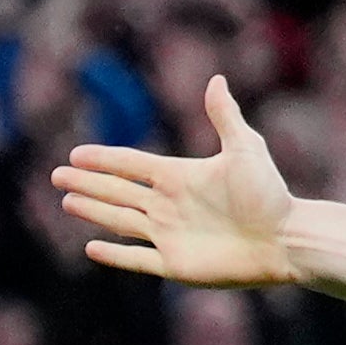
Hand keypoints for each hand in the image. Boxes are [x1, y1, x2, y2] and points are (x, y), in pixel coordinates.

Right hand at [52, 75, 300, 288]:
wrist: (288, 240)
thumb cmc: (270, 195)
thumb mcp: (246, 149)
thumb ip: (225, 116)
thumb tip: (216, 79)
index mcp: (180, 177)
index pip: (131, 165)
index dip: (104, 159)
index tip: (76, 154)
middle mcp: (170, 205)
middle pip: (118, 192)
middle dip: (88, 183)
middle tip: (57, 175)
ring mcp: (171, 235)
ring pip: (121, 221)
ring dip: (93, 211)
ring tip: (67, 201)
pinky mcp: (177, 264)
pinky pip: (138, 259)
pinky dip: (115, 255)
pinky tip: (91, 247)